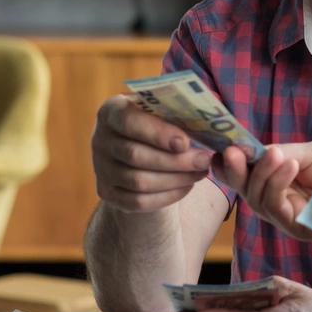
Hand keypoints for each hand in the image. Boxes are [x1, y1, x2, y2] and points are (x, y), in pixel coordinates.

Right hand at [91, 94, 211, 211]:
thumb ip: (179, 112)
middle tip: (204, 160)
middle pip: (135, 156)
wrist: (142, 147)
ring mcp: (101, 168)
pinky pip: (137, 201)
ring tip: (201, 172)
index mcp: (112, 111)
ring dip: (175, 179)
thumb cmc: (160, 122)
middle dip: (175, 161)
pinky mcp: (107, 192)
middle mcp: (100, 139)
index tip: (184, 142)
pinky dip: (167, 196)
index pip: (128, 122)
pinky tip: (188, 185)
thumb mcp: (165, 110)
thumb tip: (212, 121)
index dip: (157, 133)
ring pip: (138, 182)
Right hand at [212, 142, 311, 239]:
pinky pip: (277, 208)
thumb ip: (279, 153)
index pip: (247, 177)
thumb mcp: (310, 153)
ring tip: (277, 155)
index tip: (220, 150)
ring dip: (262, 173)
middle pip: (246, 190)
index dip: (230, 166)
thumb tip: (248, 149)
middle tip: (232, 151)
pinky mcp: (300, 229)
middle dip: (236, 170)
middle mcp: (281, 203)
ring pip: (258, 199)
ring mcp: (289, 218)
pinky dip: (278, 184)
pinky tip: (289, 166)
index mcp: (281, 183)